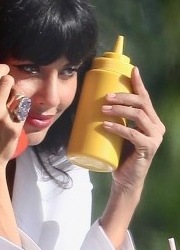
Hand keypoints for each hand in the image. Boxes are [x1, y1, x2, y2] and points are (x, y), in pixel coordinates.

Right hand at [0, 64, 24, 169]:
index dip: (0, 69)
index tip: (2, 67)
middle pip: (7, 82)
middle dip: (7, 78)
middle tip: (5, 81)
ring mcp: (8, 118)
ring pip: (17, 94)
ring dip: (14, 91)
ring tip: (10, 94)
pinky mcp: (17, 127)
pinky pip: (22, 108)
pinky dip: (20, 104)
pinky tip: (15, 106)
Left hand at [102, 66, 164, 195]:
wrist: (125, 180)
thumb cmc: (120, 155)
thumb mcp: (118, 133)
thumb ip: (115, 120)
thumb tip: (93, 104)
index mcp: (151, 120)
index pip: (145, 98)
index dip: (139, 84)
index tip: (132, 70)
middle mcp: (156, 126)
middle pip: (142, 103)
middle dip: (123, 96)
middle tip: (106, 97)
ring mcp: (154, 137)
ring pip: (138, 116)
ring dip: (119, 110)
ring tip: (103, 110)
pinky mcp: (148, 148)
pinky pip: (133, 134)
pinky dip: (118, 128)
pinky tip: (107, 125)